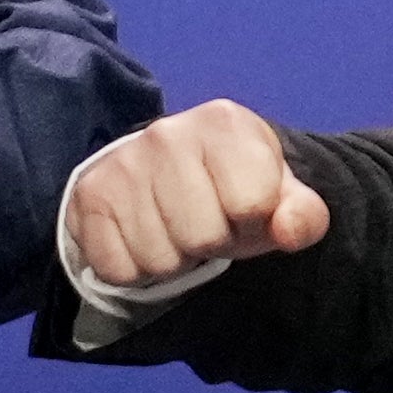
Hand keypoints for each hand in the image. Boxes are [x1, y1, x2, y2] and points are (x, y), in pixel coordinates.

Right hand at [67, 100, 330, 286]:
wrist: (164, 171)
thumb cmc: (231, 187)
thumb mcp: (277, 196)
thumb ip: (302, 214)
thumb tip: (290, 230)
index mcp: (224, 123)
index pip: (251, 206)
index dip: (253, 221)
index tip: (243, 209)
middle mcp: (166, 133)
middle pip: (202, 238)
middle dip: (209, 244)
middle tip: (204, 223)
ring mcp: (123, 162)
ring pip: (159, 260)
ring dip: (172, 259)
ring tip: (173, 229)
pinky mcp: (89, 194)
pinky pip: (118, 269)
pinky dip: (134, 269)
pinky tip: (141, 236)